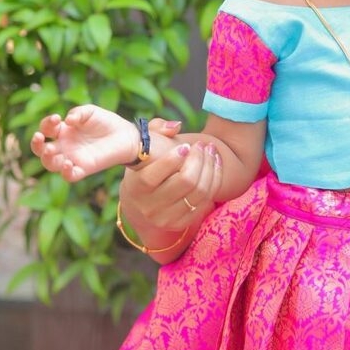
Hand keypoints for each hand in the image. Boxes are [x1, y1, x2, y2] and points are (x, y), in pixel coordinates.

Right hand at [31, 105, 137, 181]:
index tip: (57, 118)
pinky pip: (69, 176)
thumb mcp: (91, 112)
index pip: (46, 129)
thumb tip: (67, 120)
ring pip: (51, 165)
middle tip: (39, 136)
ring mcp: (73, 158)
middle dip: (36, 144)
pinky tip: (69, 163)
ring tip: (51, 150)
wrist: (126, 135)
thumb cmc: (106, 122)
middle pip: (41, 150)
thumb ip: (78, 113)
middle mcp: (64, 146)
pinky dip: (66, 172)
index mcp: (63, 131)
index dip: (46, 124)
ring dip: (46, 158)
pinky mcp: (85, 168)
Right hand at [120, 118, 222, 233]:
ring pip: (200, 191)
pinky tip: (215, 164)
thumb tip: (175, 126)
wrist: (143, 203)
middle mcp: (148, 207)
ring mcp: (166, 218)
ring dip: (210, 168)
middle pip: (185, 181)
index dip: (173, 159)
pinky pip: (206, 200)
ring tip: (211, 151)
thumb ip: (155, 130)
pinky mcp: (181, 223)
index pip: (153, 176)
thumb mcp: (142, 149)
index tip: (186, 146)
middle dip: (199, 159)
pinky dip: (214, 180)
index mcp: (135, 188)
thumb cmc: (145, 167)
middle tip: (203, 145)